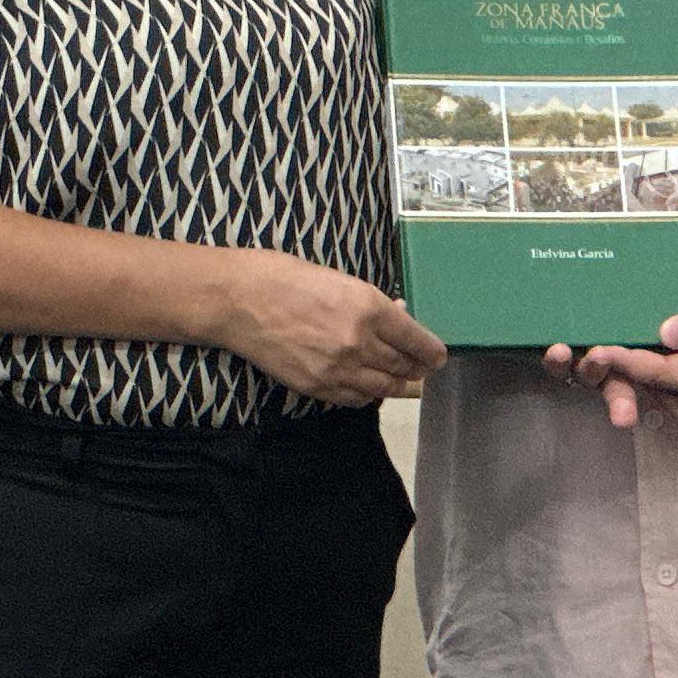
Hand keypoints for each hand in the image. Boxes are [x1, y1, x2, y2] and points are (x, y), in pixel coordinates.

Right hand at [215, 250, 446, 406]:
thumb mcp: (339, 279)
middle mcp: (358, 341)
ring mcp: (337, 368)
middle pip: (403, 367)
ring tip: (408, 386)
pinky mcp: (316, 386)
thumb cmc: (284, 278)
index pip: (416, 340)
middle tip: (424, 370)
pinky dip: (368, 396)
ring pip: (383, 388)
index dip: (432, 352)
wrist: (239, 300)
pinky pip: (354, 399)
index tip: (438, 357)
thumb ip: (371, 303)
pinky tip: (372, 390)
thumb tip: (398, 316)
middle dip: (417, 370)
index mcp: (368, 307)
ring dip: (399, 387)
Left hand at [557, 272, 677, 438]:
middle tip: (582, 347)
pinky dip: (666, 362)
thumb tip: (667, 331)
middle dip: (626, 366)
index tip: (596, 346)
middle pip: (667, 382)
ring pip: (677, 380)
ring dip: (641, 364)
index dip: (630, 359)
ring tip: (598, 347)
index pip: (670, 373)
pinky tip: (640, 343)